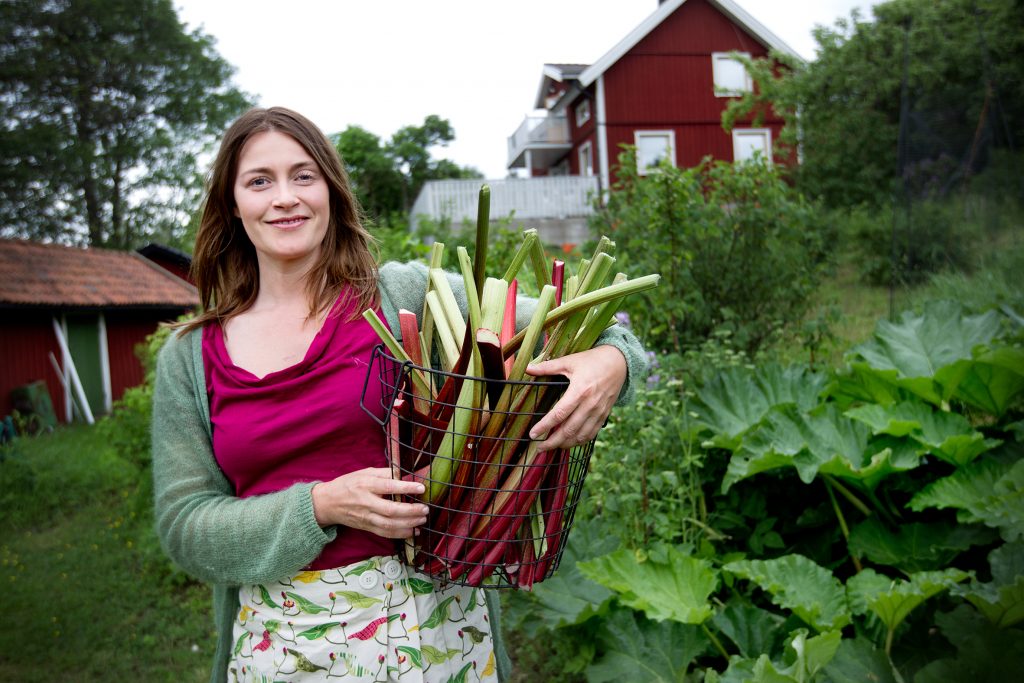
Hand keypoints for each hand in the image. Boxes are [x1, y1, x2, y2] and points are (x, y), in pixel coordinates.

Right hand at [311, 467, 427, 538]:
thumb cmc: (348, 484)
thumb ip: (384, 473)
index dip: (405, 488)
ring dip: (408, 524)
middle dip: (410, 511)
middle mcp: (366, 502)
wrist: (327, 503)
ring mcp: (366, 517)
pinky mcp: (366, 527)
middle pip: (390, 510)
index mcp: (366, 485)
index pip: (388, 487)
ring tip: (422, 520)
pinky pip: (385, 534)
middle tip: (425, 508)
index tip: (421, 488)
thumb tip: (405, 473)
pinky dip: (400, 534)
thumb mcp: (364, 472)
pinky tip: (413, 532)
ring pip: (389, 525)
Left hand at [524, 344, 626, 450]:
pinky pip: (591, 434)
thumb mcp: (570, 361)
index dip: (544, 426)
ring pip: (580, 435)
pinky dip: (579, 441)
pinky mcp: (604, 415)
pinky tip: (569, 442)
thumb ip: (547, 367)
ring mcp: (598, 411)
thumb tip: (527, 368)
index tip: (533, 434)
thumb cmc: (592, 361)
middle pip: (569, 430)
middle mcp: (590, 404)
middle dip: (552, 442)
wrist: (618, 362)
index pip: (559, 414)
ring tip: (552, 446)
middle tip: (539, 447)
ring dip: (565, 444)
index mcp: (580, 390)